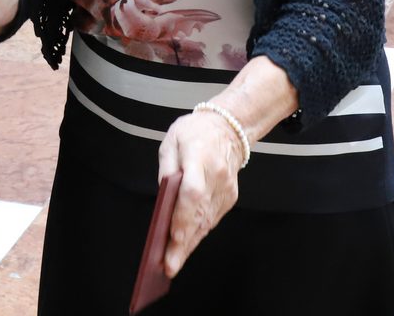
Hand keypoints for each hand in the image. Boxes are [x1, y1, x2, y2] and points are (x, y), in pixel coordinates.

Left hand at [156, 111, 242, 276]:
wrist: (229, 128)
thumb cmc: (196, 132)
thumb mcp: (171, 140)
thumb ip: (166, 168)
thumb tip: (163, 194)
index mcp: (199, 157)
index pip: (192, 192)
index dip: (183, 216)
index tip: (172, 237)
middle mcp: (216, 176)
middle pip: (200, 214)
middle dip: (184, 243)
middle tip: (169, 265)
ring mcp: (225, 189)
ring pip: (207, 222)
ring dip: (191, 244)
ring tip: (174, 262)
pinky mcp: (230, 196)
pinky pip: (212, 219)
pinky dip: (199, 233)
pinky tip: (187, 245)